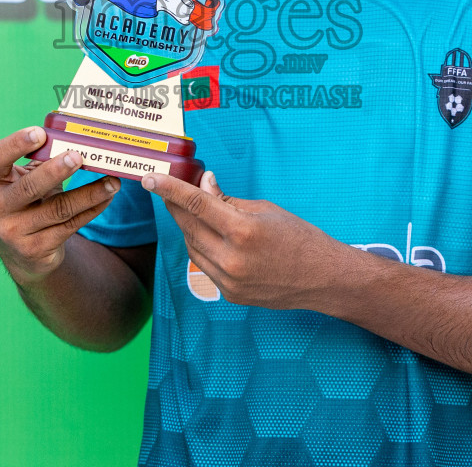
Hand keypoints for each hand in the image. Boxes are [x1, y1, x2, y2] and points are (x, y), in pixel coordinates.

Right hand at [0, 127, 119, 287]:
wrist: (21, 251)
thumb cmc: (27, 201)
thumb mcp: (25, 180)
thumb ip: (41, 160)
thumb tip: (78, 138)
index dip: (15, 144)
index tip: (40, 132)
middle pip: (29, 187)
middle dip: (56, 171)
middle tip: (78, 157)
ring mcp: (14, 231)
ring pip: (58, 209)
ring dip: (89, 193)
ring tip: (112, 181)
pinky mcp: (35, 249)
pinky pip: (70, 225)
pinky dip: (92, 209)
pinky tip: (107, 197)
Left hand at [142, 170, 354, 308]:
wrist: (322, 278)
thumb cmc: (299, 237)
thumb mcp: (264, 209)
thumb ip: (228, 199)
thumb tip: (203, 184)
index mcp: (242, 231)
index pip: (196, 204)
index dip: (169, 189)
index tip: (149, 178)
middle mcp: (231, 259)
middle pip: (188, 226)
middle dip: (175, 205)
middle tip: (167, 188)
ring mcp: (229, 281)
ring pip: (192, 247)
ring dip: (188, 227)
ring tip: (194, 211)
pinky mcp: (229, 294)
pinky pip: (204, 265)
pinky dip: (202, 247)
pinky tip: (210, 236)